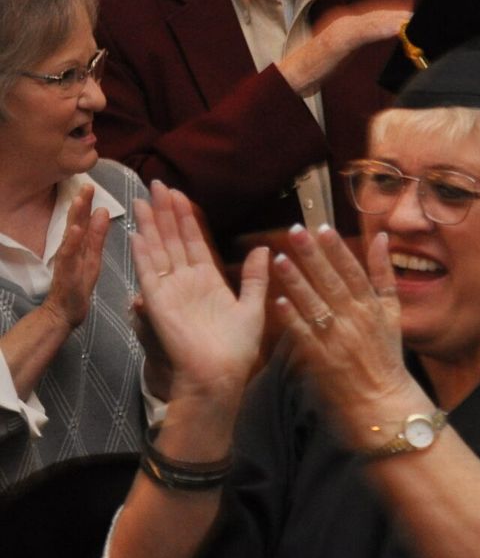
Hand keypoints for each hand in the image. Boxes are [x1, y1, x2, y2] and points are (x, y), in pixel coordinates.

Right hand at [40, 184, 108, 330]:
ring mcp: (69, 262)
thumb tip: (103, 212)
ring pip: (72, 237)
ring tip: (79, 200)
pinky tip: (76, 230)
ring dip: (76, 218)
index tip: (92, 184)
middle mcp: (73, 250)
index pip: (85, 220)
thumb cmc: (79, 284)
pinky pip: (70, 257)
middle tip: (87, 184)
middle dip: (82, 204)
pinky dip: (72, 243)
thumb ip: (95, 236)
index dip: (88, 203)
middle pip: (77, 223)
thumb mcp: (91, 257)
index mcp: (81, 246)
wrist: (65, 312)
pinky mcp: (68, 275)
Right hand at [131, 180, 268, 401]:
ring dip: (151, 225)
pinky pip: (148, 273)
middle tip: (156, 183)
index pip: (194, 242)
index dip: (186, 218)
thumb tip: (264, 249)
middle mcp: (186, 281)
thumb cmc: (237, 348)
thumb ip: (254, 277)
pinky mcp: (158, 302)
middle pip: (172, 239)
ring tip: (143, 199)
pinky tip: (136, 232)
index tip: (180, 194)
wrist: (219, 374)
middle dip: (165, 212)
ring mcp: (170, 290)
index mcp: (208, 281)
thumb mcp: (253, 306)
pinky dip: (142, 253)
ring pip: (158, 250)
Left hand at [270, 225, 419, 436]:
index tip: (322, 229)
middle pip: (332, 282)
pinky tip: (277, 301)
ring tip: (279, 259)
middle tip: (295, 232)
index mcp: (373, 307)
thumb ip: (385, 275)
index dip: (337, 250)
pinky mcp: (322, 358)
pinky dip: (292, 318)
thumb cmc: (386, 355)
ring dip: (297, 282)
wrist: (382, 398)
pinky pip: (304, 334)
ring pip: (315, 304)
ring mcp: (338, 338)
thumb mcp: (393, 312)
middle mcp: (356, 319)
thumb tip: (381, 239)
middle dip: (313, 256)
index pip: (354, 271)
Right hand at [279, 0, 411, 97]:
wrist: (290, 80)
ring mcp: (335, 29)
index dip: (394, 11)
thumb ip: (358, 42)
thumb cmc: (316, 68)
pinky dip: (379, 28)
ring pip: (369, 20)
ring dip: (392, 17)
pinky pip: (360, 32)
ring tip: (412, 18)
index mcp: (344, 24)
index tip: (415, 12)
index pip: (374, 14)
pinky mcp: (332, 41)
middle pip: (375, 13)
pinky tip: (396, 28)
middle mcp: (339, 21)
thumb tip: (383, 38)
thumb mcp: (342, 53)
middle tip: (420, 14)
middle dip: (398, 12)